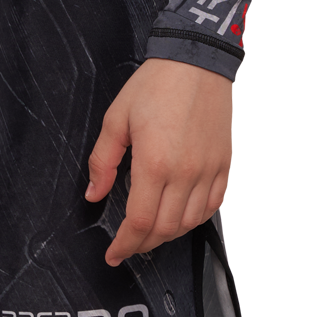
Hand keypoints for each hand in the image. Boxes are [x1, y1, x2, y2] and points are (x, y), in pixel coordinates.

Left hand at [85, 58, 231, 265]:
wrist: (195, 62)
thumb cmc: (153, 87)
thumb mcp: (115, 120)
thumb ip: (102, 162)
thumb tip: (94, 194)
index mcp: (155, 164)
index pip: (140, 222)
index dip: (124, 244)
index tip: (113, 254)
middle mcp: (186, 173)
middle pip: (165, 230)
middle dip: (142, 245)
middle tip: (126, 247)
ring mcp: (208, 170)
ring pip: (189, 223)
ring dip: (167, 235)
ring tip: (148, 235)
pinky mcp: (223, 164)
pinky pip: (212, 205)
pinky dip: (193, 219)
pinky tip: (178, 217)